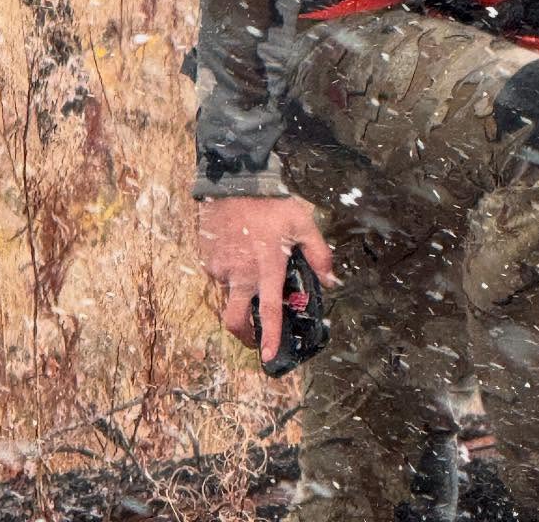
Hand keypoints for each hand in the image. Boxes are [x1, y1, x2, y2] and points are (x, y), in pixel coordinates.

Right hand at [198, 194, 335, 364]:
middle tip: (253, 336)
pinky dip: (228, 273)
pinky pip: (218, 275)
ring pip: (228, 295)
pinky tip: (237, 253)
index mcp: (266, 266)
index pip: (268, 310)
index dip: (270, 336)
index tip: (267, 357)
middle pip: (235, 319)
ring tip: (249, 268)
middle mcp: (241, 273)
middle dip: (244, 335)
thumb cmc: (271, 202)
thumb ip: (318, 253)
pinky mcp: (207, 259)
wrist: (234, 180)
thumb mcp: (302, 222)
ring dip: (238, 293)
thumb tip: (331, 280)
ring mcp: (221, 267)